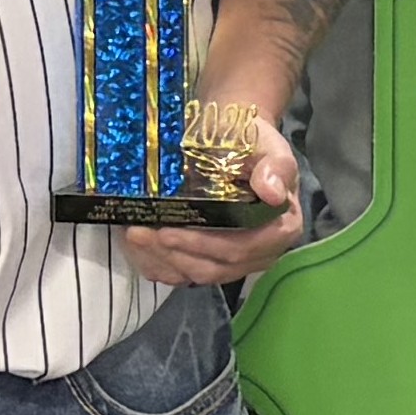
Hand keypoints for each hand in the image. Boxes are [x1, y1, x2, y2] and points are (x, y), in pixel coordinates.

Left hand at [130, 125, 307, 289]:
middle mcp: (262, 252)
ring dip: (162, 260)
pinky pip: (185, 274)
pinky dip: (160, 265)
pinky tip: (140, 249)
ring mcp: (237, 260)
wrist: (235, 140)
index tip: (168, 231)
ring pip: (198, 273)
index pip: (241, 248)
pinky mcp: (214, 261)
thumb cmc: (252, 142)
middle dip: (174, 253)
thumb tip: (273, 194)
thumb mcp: (268, 145)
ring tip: (134, 236)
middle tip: (139, 232)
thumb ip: (276, 167)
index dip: (204, 244)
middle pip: (215, 266)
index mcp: (281, 228)